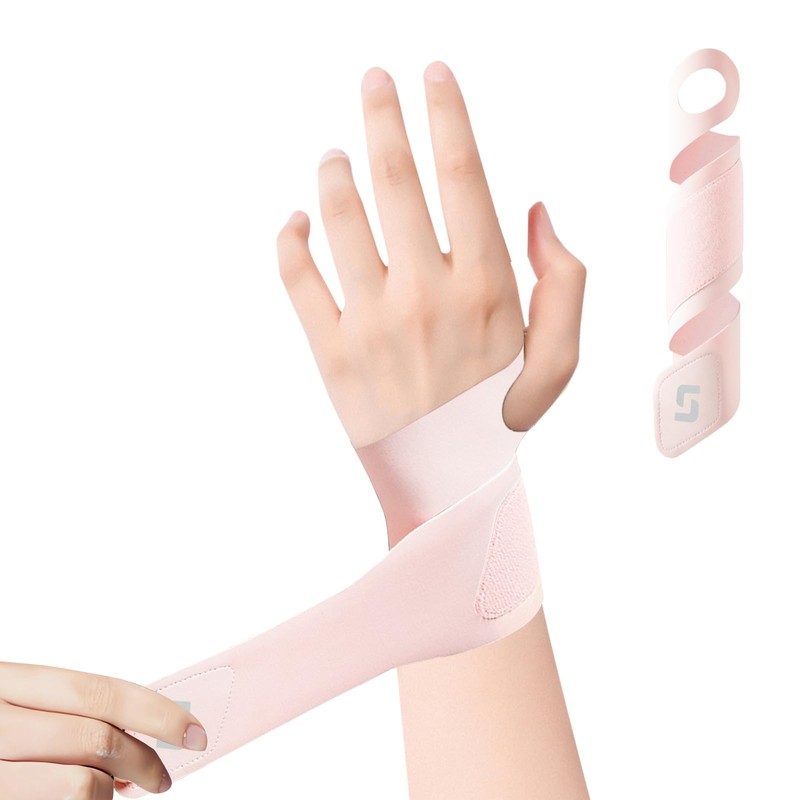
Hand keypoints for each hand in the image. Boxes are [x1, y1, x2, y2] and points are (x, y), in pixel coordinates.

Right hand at [0, 661, 207, 797]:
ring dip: (110, 794)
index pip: (98, 691)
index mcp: (5, 683)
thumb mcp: (15, 706)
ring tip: (113, 794)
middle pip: (96, 737)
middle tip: (164, 777)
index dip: (155, 711)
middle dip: (145, 758)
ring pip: (80, 786)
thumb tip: (139, 732)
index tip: (194, 730)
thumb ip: (69, 714)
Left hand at [276, 60, 585, 448]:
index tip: (434, 75)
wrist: (444, 489)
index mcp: (485, 288)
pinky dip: (291, 238)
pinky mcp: (328, 352)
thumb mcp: (559, 359)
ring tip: (336, 152)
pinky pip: (296, 278)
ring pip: (340, 217)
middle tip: (376, 81)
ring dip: (334, 171)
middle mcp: (424, 295)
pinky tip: (298, 219)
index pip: (461, 174)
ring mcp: (370, 323)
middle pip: (395, 178)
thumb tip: (532, 210)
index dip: (447, 113)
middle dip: (384, 115)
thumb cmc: (501, 419)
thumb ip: (564, 280)